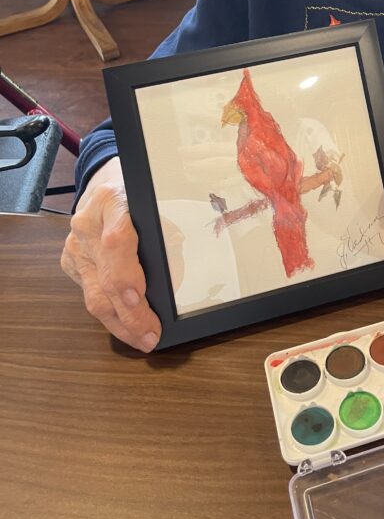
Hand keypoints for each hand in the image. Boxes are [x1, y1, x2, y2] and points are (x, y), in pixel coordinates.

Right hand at [61, 157, 160, 351]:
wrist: (103, 179)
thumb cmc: (135, 190)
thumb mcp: (154, 199)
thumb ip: (162, 230)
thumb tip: (178, 275)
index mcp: (113, 201)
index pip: (117, 242)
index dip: (126, 275)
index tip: (138, 298)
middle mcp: (87, 225)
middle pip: (105, 279)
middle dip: (129, 315)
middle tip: (150, 336)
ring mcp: (75, 246)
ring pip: (93, 296)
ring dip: (119, 323)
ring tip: (141, 339)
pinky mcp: (70, 261)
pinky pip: (88, 293)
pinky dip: (108, 312)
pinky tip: (125, 324)